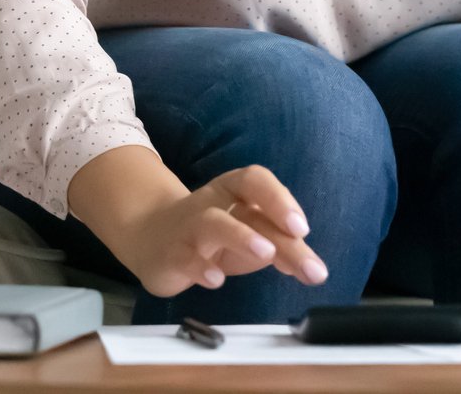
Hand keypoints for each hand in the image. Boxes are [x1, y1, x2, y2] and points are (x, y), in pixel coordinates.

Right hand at [99, 162, 331, 299]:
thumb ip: (279, 247)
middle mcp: (212, 203)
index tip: (302, 227)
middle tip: (305, 255)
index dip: (280, 198)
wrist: (149, 236)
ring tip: (265, 254)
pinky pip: (185, 256)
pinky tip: (217, 280)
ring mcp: (190, 227)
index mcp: (233, 191)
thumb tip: (312, 265)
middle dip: (279, 232)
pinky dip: (201, 267)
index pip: (256, 180)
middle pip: (247, 210)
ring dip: (241, 236)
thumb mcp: (248, 235)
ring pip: (213, 222)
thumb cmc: (212, 235)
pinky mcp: (172, 253)